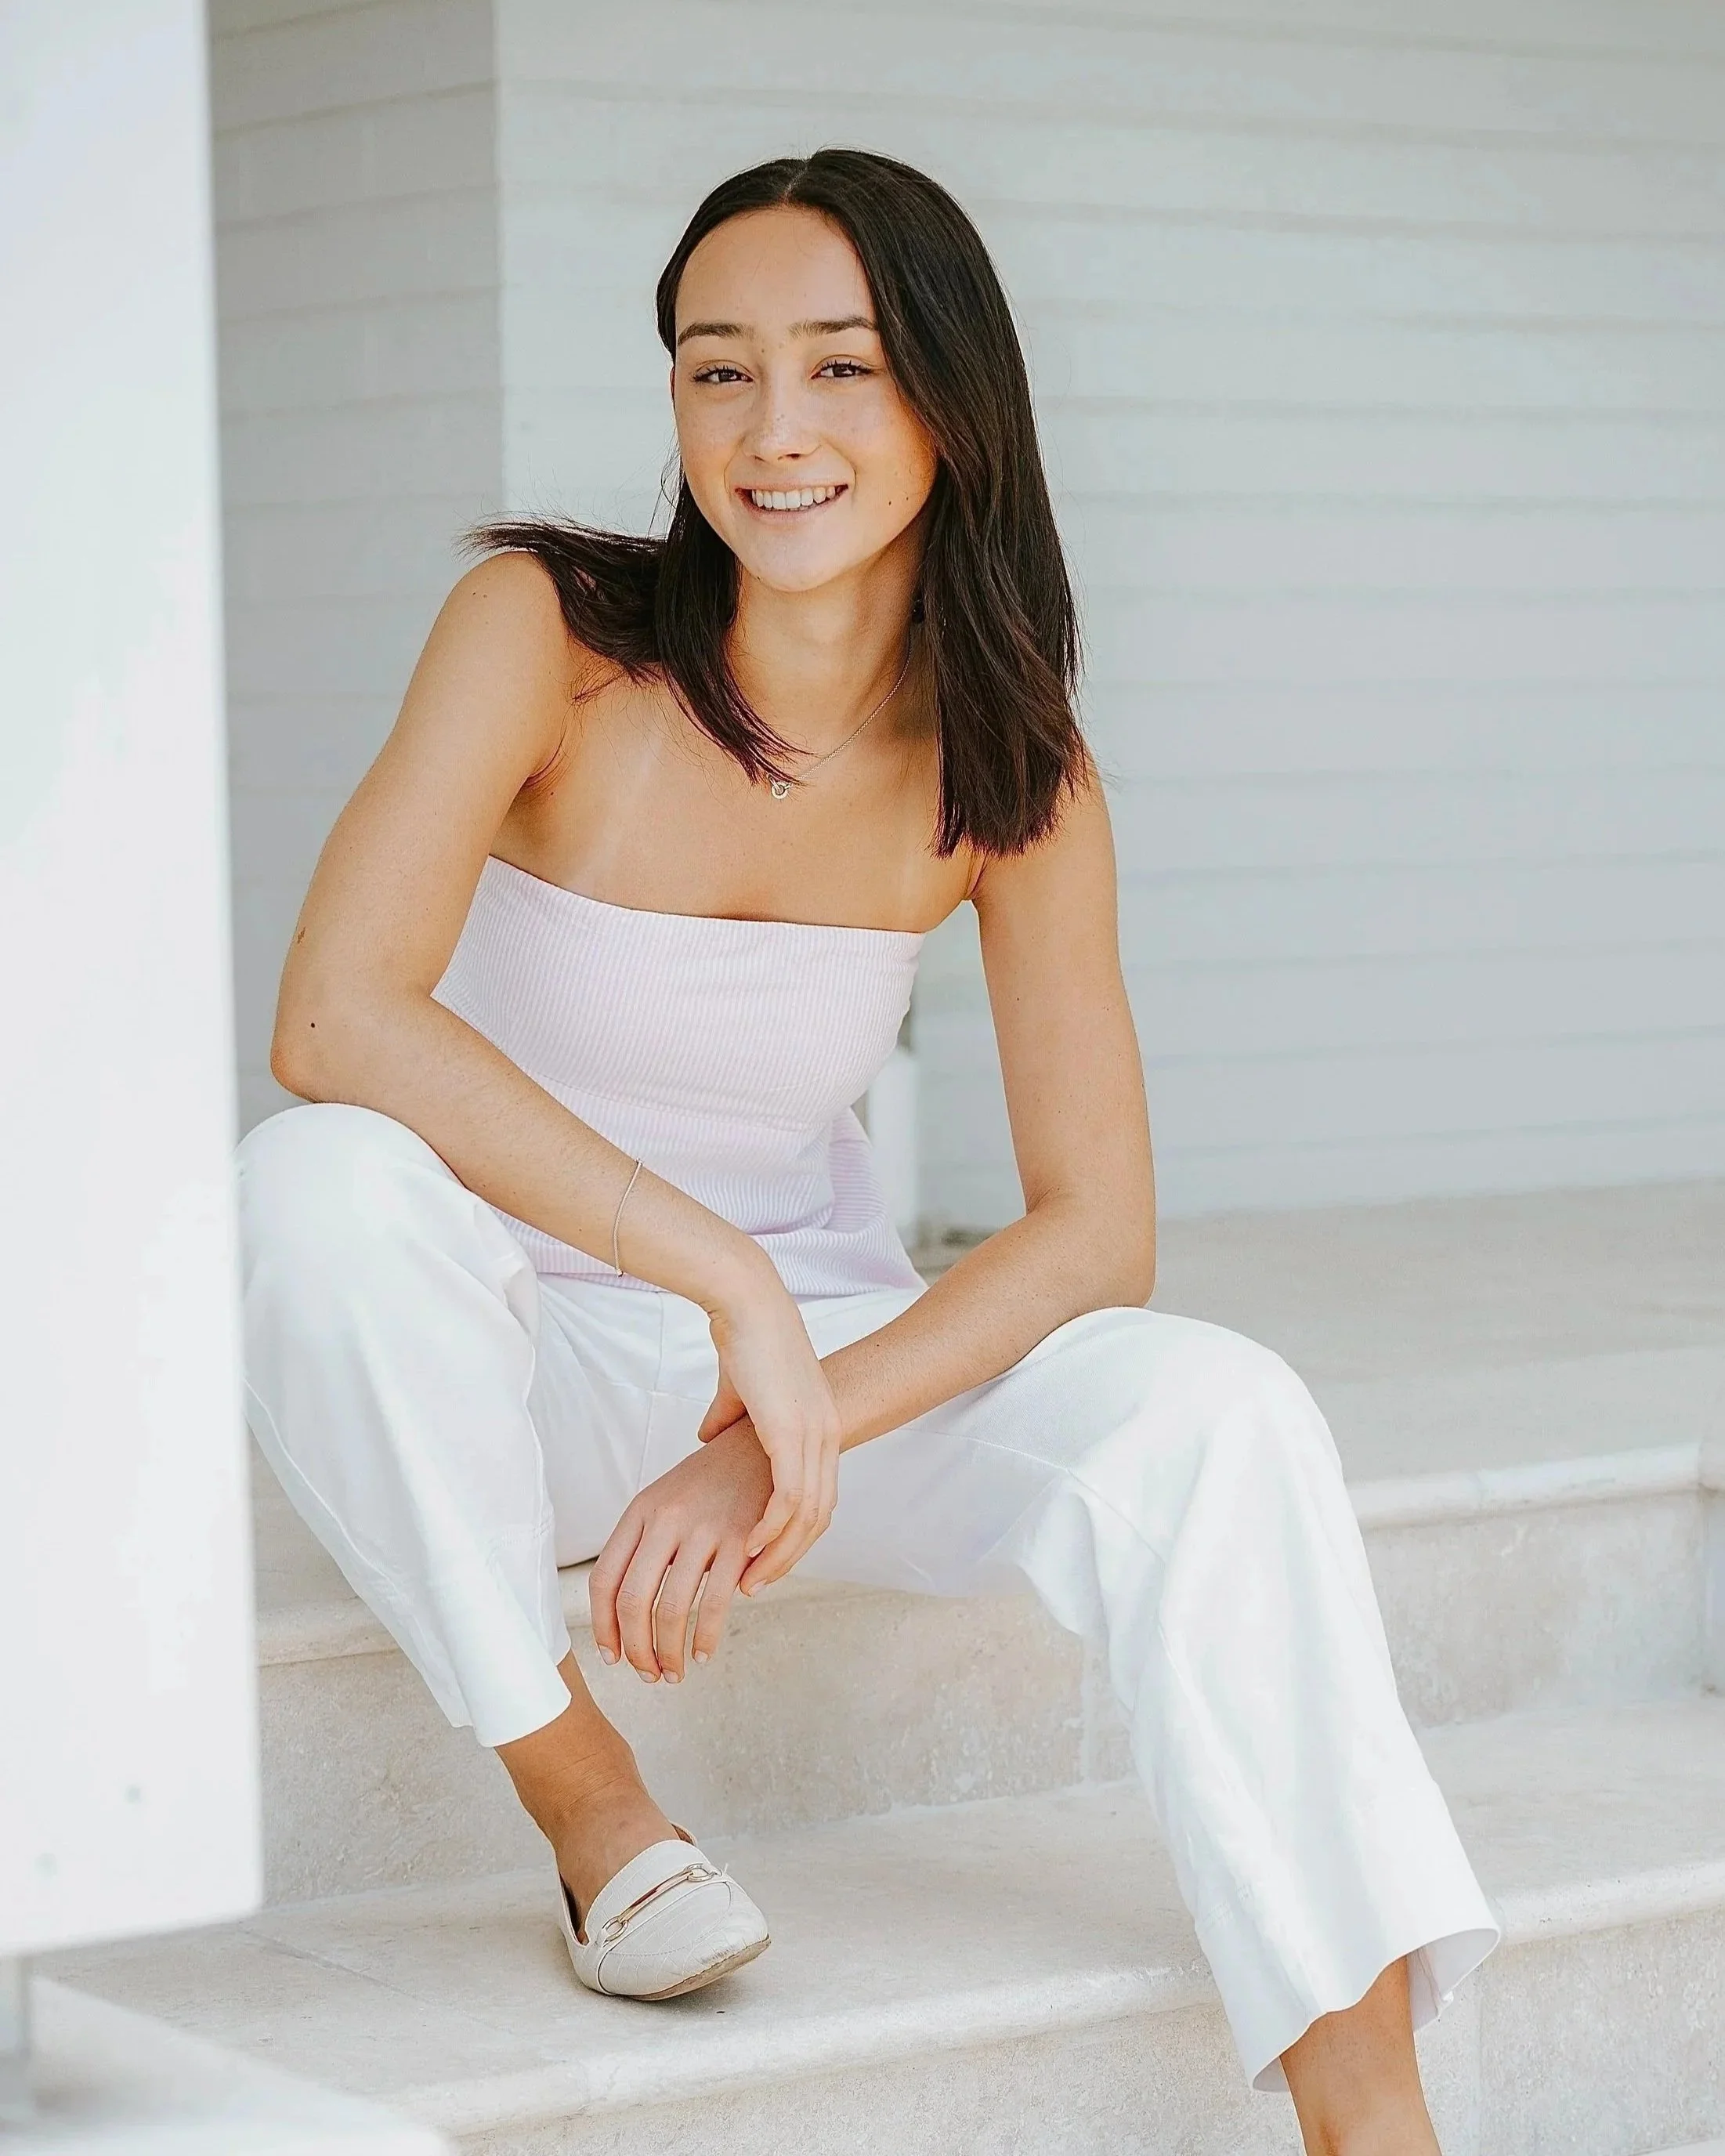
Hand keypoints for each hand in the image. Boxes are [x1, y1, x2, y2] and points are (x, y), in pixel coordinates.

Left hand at [589, 1421, 773, 1680]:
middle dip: (636, 1648)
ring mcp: (704, 1528)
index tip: (612, 1655)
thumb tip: (624, 1609)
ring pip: (673, 1608)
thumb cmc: (712, 1481)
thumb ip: (644, 1543)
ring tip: (674, 1672)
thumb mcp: (665, 1499)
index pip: (604, 1580)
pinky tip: (704, 1652)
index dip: (603, 1627)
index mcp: (640, 1511)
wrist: (763, 1444)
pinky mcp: (741, 1540)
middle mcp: (666, 1519)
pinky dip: (706, 1638)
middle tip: (646, 1674)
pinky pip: (716, 1603)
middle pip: (634, 1601)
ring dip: (669, 1652)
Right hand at [699, 1284, 842, 1594]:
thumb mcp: (739, 1392)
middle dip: (789, 1554)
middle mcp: (827, 1435)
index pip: (817, 1496)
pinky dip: (772, 1529)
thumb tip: (707, 1439)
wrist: (747, 1304)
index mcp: (820, 1427)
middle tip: (758, 1583)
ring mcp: (815, 1435)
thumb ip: (729, 1419)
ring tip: (751, 1578)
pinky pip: (791, 1499)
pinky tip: (748, 1547)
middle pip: (819, 1515)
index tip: (763, 1557)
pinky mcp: (794, 1434)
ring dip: (779, 1551)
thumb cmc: (744, 1340)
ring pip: (808, 1515)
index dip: (793, 1532)